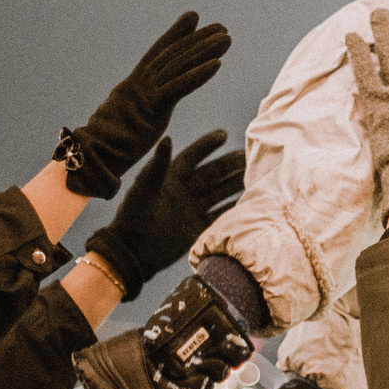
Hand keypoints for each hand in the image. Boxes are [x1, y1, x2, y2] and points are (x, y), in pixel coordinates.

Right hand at [60, 12, 230, 197]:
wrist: (88, 161)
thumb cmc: (103, 149)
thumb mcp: (124, 124)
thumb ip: (135, 111)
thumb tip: (143, 108)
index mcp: (132, 87)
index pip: (157, 54)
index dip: (175, 35)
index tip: (192, 18)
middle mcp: (138, 85)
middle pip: (171, 56)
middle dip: (197, 39)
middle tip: (221, 27)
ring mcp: (144, 95)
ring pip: (178, 66)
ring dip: (204, 51)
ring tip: (227, 38)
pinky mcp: (151, 110)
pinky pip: (177, 88)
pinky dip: (198, 75)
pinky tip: (217, 63)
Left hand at [83, 131, 247, 293]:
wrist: (132, 254)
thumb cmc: (132, 218)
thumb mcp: (143, 189)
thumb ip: (157, 165)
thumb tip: (167, 138)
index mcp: (169, 178)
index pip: (192, 157)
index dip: (206, 146)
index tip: (223, 134)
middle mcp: (183, 191)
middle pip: (211, 174)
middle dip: (230, 164)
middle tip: (251, 156)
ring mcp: (191, 209)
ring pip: (219, 193)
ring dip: (235, 184)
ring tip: (256, 177)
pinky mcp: (197, 228)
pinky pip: (219, 215)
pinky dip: (232, 209)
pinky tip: (248, 203)